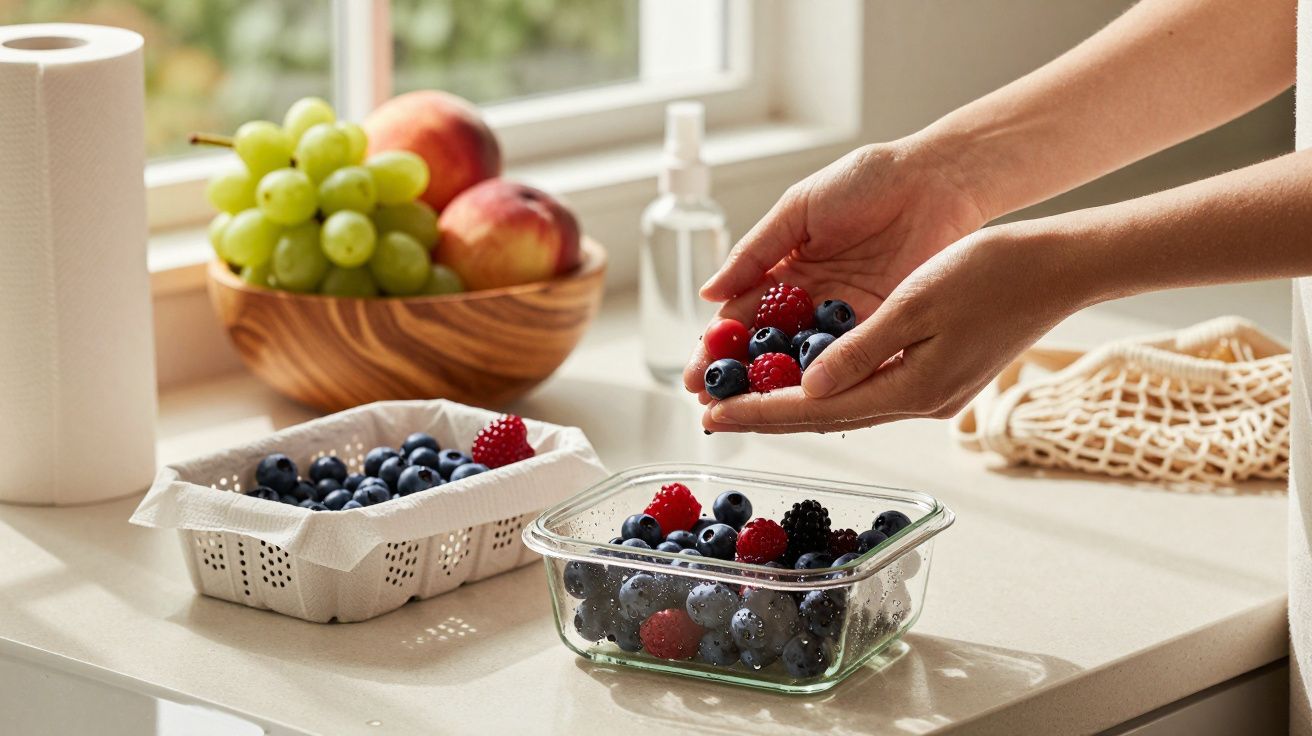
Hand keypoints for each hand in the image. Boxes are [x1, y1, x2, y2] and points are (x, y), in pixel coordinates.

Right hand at [683, 137, 988, 397]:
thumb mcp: (798, 210)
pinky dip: (827, 382)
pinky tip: (805, 404)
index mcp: (785, 269)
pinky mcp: (882, 327)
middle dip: (738, 380)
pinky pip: (848, 361)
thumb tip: (709, 294)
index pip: (741, 317)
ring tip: (750, 416)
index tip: (696, 375)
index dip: (718, 347)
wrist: (935, 180)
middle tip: (713, 407)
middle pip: (767, 349)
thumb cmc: (867, 179)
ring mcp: (846, 318)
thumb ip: (755, 252)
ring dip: (777, 391)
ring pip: (803, 363)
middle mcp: (812, 300)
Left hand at [700, 226, 1090, 432]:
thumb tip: (809, 386)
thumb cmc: (993, 273)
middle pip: (826, 416)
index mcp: (910, 389)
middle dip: (766, 415)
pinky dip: (831, 387)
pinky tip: (806, 381)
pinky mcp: (941, 379)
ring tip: (745, 401)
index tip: (712, 416)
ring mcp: (932, 395)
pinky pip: (870, 390)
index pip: (815, 410)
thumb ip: (859, 348)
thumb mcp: (916, 302)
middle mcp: (919, 402)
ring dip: (793, 404)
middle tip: (712, 416)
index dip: (759, 413)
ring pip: (846, 406)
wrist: (1060, 268)